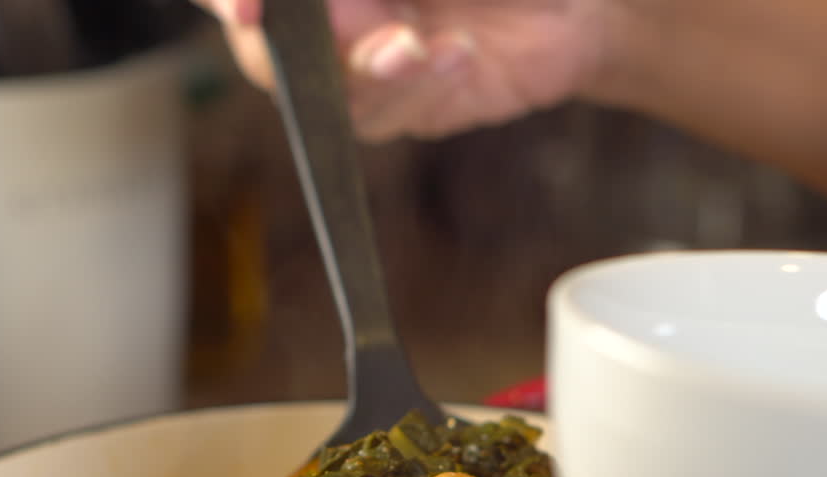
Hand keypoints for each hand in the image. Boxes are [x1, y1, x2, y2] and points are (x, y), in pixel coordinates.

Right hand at [192, 0, 610, 141]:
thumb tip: (341, 3)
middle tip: (354, 16)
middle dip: (302, 34)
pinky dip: (418, 86)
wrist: (575, 0)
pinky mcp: (412, 108)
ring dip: (364, 68)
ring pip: (327, 91)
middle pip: (266, 46)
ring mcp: (363, 64)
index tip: (251, 8)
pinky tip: (459, 53)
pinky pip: (391, 114)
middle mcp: (326, 18)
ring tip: (412, 46)